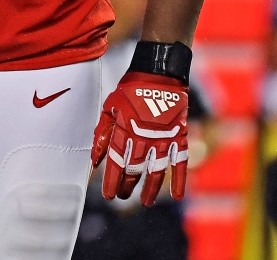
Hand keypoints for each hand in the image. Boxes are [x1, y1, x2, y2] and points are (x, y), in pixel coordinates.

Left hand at [91, 71, 188, 204]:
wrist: (159, 74)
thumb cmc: (130, 90)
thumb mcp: (110, 108)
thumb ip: (103, 134)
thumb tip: (95, 159)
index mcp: (126, 130)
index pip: (117, 162)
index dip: (112, 180)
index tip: (109, 195)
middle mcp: (145, 137)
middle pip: (135, 169)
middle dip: (128, 185)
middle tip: (123, 195)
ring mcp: (164, 138)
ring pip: (157, 171)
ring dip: (151, 188)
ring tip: (146, 201)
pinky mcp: (180, 136)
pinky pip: (181, 162)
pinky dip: (180, 179)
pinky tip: (178, 195)